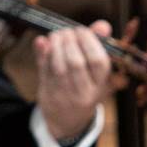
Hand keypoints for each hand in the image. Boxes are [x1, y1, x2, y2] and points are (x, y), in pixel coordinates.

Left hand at [34, 19, 114, 141]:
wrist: (67, 120)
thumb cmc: (85, 89)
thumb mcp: (98, 74)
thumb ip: (99, 46)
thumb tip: (103, 25)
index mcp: (100, 86)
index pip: (99, 62)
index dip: (90, 42)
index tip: (82, 31)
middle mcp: (84, 93)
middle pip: (77, 63)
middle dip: (70, 41)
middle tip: (66, 31)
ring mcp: (65, 95)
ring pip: (59, 67)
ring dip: (56, 45)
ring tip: (56, 35)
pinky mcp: (48, 94)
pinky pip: (44, 71)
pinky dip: (43, 54)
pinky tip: (43, 43)